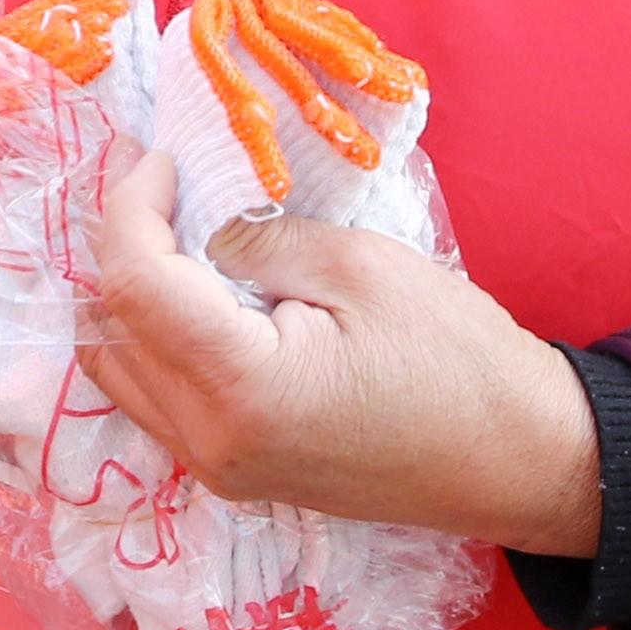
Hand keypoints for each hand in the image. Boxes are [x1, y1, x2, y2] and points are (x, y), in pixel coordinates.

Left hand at [67, 145, 604, 555]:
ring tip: (173, 232)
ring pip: (118, 367)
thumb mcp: (361, 267)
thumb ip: (258, 241)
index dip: (131, 205)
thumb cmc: (459, 360)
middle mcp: (211, 442)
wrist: (520, 460)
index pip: (134, 284)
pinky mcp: (232, 472)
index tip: (162, 157)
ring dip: (129, 295)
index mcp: (243, 390)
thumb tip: (192, 224)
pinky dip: (153, 338)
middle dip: (123, 243)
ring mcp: (216, 467)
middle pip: (111, 326)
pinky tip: (194, 292)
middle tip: (162, 183)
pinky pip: (154, 397)